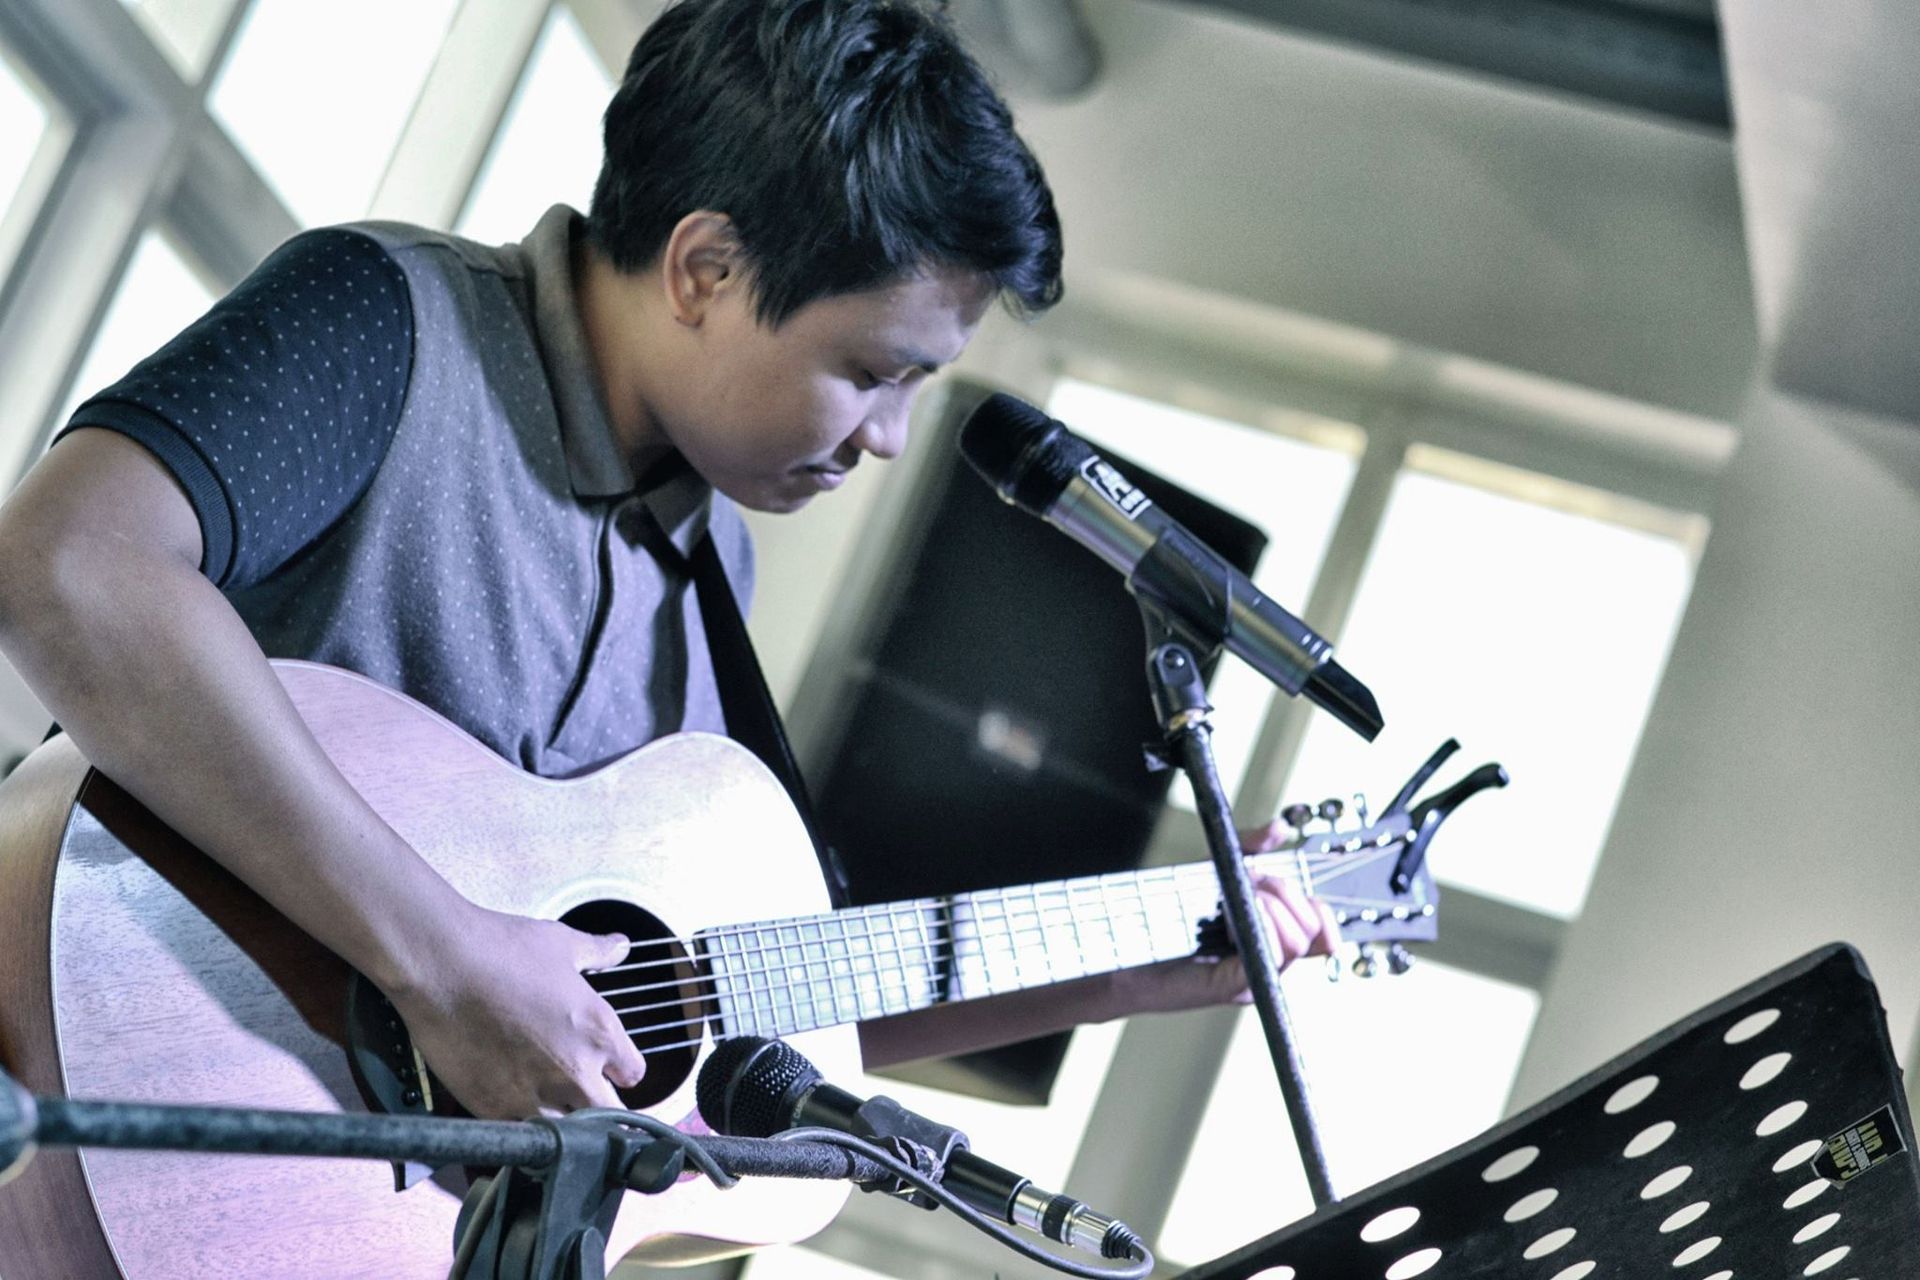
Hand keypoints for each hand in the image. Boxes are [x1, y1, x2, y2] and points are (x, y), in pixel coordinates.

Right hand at [384, 906, 647, 1119]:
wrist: (440, 965)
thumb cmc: (502, 949)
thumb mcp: (561, 944)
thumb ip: (597, 952)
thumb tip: (619, 946)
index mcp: (599, 1032)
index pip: (633, 1073)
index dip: (620, 1070)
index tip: (608, 1068)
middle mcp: (575, 1071)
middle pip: (609, 1115)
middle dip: (601, 1108)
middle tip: (583, 1097)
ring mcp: (534, 1096)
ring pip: (567, 1135)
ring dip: (564, 1125)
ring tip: (549, 1108)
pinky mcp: (493, 1111)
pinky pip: (522, 1138)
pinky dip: (524, 1131)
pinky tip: (515, 1113)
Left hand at [1110, 818, 1340, 1015]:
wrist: (1128, 939)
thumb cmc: (1169, 910)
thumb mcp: (1216, 868)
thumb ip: (1250, 847)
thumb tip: (1280, 829)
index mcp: (1271, 938)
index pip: (1323, 934)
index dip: (1324, 911)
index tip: (1297, 884)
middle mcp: (1269, 961)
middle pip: (1313, 932)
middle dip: (1289, 892)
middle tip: (1255, 877)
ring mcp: (1255, 976)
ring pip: (1297, 943)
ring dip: (1275, 905)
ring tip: (1244, 891)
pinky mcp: (1236, 985)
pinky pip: (1271, 956)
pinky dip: (1264, 925)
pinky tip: (1242, 908)